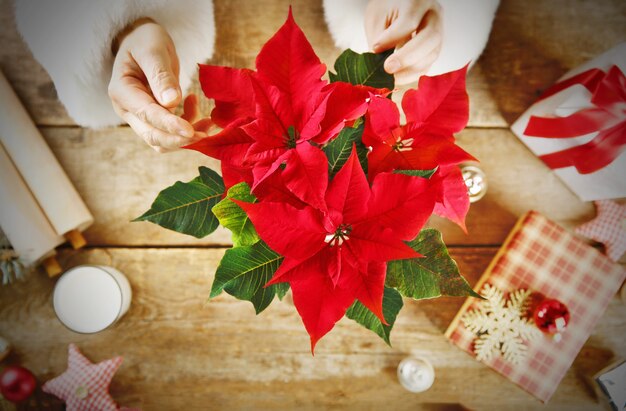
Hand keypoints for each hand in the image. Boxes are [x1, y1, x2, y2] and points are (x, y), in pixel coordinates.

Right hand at [108, 19, 197, 151]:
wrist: (143, 43)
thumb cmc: (145, 41)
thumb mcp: (153, 51)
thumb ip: (161, 75)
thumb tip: (172, 102)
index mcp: (122, 91)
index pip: (147, 114)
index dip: (169, 125)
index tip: (190, 131)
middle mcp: (127, 109)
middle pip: (152, 135)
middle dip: (179, 139)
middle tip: (205, 134)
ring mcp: (139, 117)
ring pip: (163, 140)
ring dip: (186, 138)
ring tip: (208, 122)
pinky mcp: (154, 120)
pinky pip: (171, 133)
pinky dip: (188, 127)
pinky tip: (195, 103)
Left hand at [365, 0, 442, 84]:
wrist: (398, 9)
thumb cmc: (385, 11)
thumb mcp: (377, 18)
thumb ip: (379, 39)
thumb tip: (378, 67)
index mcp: (417, 2)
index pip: (409, 22)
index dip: (392, 38)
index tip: (375, 48)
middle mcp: (433, 15)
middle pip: (430, 38)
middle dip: (408, 57)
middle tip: (388, 68)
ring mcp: (438, 32)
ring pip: (432, 54)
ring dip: (411, 70)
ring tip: (391, 78)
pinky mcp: (434, 48)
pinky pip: (428, 64)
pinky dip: (413, 74)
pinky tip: (398, 78)